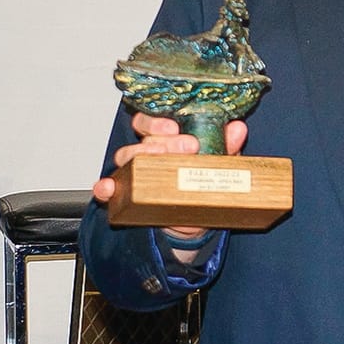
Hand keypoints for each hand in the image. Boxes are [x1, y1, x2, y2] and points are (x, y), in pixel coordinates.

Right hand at [92, 112, 247, 240]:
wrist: (193, 222)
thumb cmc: (200, 185)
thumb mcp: (216, 163)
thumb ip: (226, 146)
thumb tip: (237, 129)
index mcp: (165, 141)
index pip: (151, 122)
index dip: (158, 122)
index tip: (175, 127)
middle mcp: (146, 154)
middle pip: (144, 139)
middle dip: (164, 141)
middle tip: (188, 146)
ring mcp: (134, 174)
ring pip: (125, 157)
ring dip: (138, 156)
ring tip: (156, 160)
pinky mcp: (126, 197)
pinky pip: (107, 190)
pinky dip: (105, 187)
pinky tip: (109, 187)